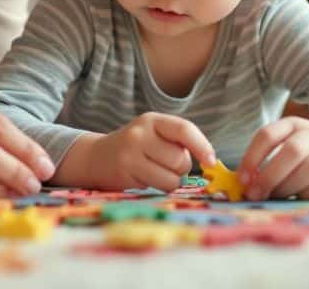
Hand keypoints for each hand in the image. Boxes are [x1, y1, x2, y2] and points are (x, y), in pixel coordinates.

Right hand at [81, 112, 216, 191]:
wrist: (97, 157)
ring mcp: (130, 154)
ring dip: (171, 181)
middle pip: (180, 159)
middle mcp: (140, 134)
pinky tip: (143, 177)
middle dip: (181, 168)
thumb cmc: (136, 146)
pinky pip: (156, 187)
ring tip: (157, 173)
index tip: (211, 161)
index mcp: (152, 120)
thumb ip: (177, 140)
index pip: (184, 129)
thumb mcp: (154, 133)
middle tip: (168, 165)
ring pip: (171, 178)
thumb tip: (210, 160)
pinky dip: (158, 187)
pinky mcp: (124, 174)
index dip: (202, 146)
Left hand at [237, 117, 308, 199]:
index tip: (242, 179)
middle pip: (292, 151)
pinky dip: (308, 194)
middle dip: (270, 176)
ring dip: (288, 187)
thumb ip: (264, 160)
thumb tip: (244, 185)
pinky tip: (297, 197)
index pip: (267, 135)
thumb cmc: (302, 151)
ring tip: (275, 197)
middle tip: (256, 194)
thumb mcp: (283, 144)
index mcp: (291, 124)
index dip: (252, 158)